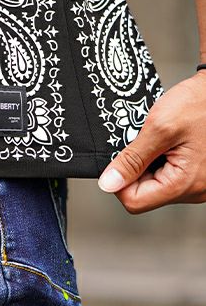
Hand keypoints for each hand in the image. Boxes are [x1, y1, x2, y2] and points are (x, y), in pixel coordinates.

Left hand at [97, 70, 205, 212]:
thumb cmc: (199, 104)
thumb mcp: (159, 127)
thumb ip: (132, 158)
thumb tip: (109, 183)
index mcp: (184, 184)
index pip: (134, 201)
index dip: (118, 180)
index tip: (118, 158)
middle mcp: (193, 190)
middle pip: (144, 193)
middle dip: (135, 167)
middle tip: (142, 141)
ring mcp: (196, 183)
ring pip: (154, 183)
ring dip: (147, 161)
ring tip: (157, 139)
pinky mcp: (196, 174)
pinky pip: (167, 174)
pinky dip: (159, 158)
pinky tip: (165, 141)